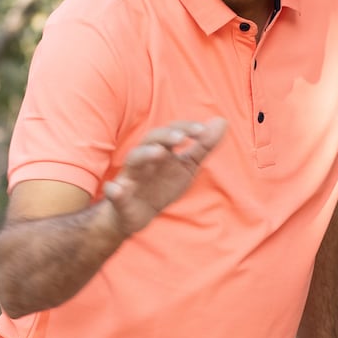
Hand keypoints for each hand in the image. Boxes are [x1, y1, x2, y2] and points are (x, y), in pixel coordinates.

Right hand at [102, 118, 226, 234]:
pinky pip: (115, 193)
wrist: (137, 216)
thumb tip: (222, 121)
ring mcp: (131, 177)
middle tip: (181, 137)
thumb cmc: (161, 185)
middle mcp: (144, 159)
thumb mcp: (187, 166)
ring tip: (159, 152)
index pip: (171, 133)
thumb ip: (203, 146)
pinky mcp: (120, 198)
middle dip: (165, 136)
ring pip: (133, 161)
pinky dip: (115, 190)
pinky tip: (115, 189)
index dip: (185, 129)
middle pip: (151, 140)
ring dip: (145, 154)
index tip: (202, 130)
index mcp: (161, 151)